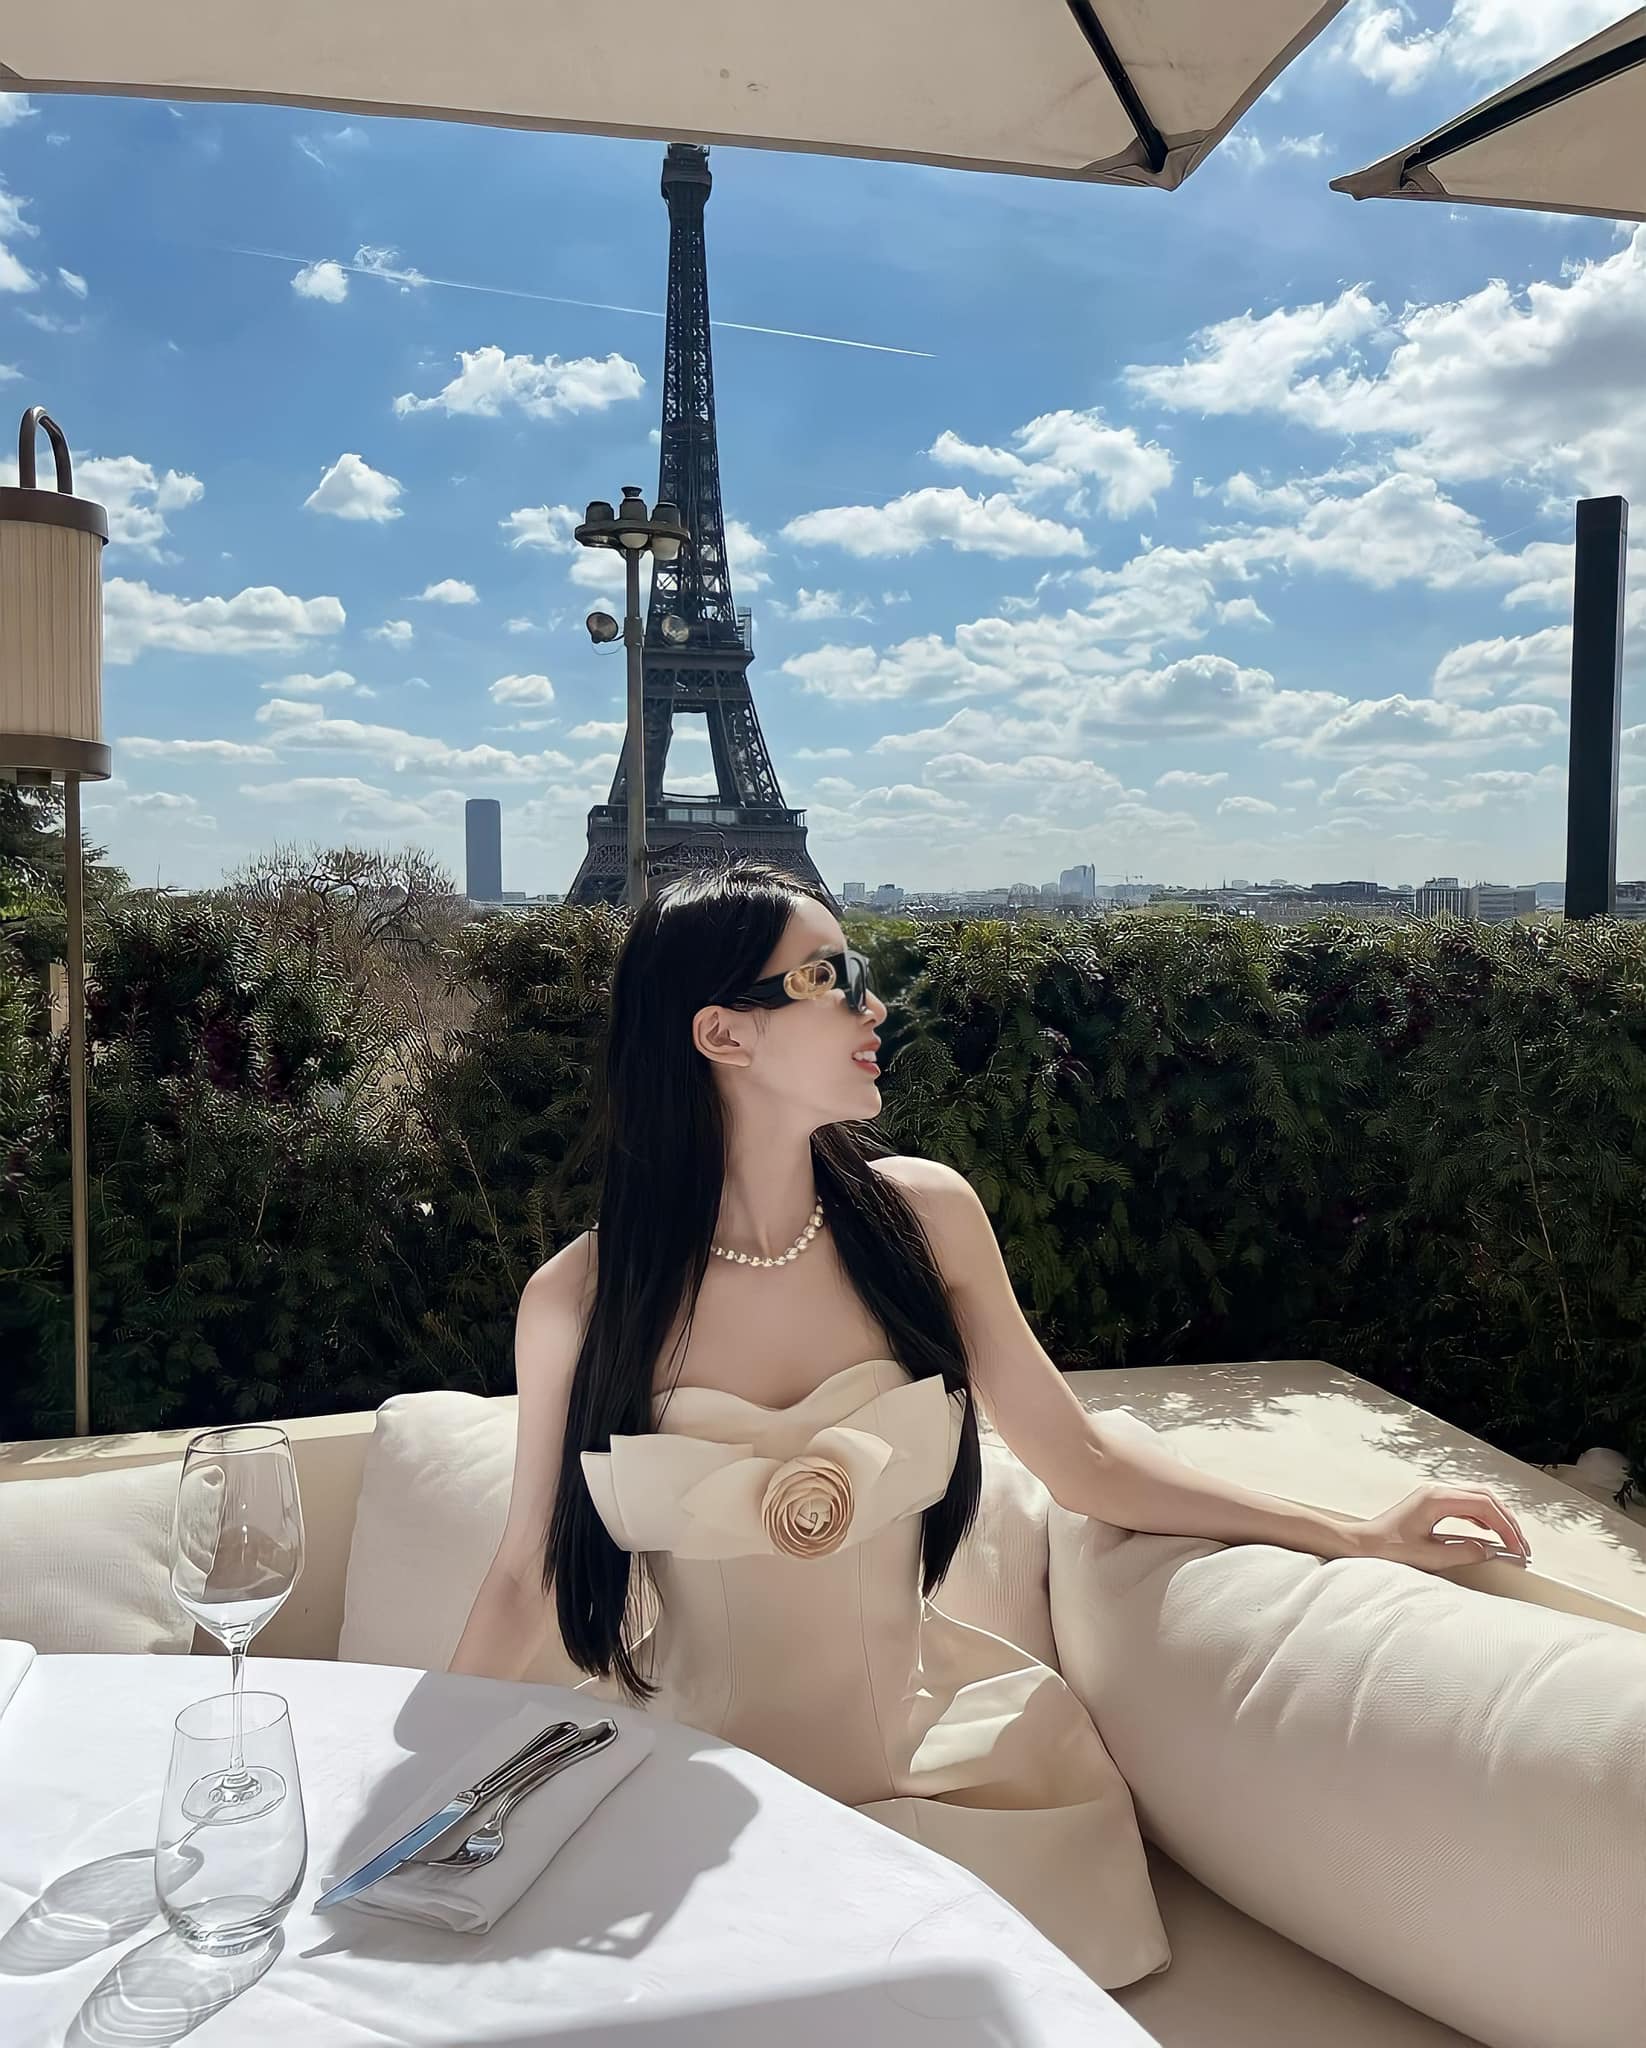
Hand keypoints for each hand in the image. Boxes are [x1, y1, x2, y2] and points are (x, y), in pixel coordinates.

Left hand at [1356, 1483, 1532, 1571]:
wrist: (1361, 1543)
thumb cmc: (1386, 1548)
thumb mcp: (1427, 1557)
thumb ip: (1462, 1553)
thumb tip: (1490, 1551)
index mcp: (1435, 1499)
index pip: (1483, 1505)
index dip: (1505, 1527)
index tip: (1517, 1548)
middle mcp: (1436, 1491)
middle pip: (1485, 1497)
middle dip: (1507, 1521)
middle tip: (1521, 1546)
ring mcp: (1434, 1495)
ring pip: (1477, 1498)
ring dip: (1497, 1518)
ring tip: (1512, 1542)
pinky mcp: (1432, 1503)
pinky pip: (1466, 1504)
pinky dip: (1483, 1517)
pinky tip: (1490, 1532)